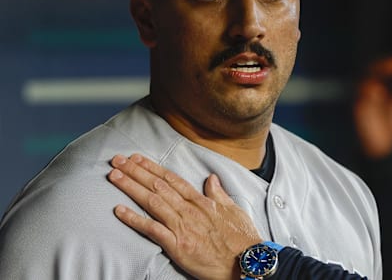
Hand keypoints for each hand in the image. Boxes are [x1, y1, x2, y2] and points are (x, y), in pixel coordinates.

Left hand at [107, 154, 262, 279]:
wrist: (247, 261)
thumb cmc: (242, 238)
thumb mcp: (234, 210)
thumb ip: (219, 193)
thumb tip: (211, 178)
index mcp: (202, 201)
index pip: (172, 179)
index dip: (153, 168)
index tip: (138, 158)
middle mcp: (189, 210)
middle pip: (158, 186)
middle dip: (136, 171)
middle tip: (118, 160)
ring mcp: (182, 226)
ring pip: (152, 202)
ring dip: (131, 187)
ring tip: (114, 176)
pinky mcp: (177, 245)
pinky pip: (151, 229)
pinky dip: (134, 219)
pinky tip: (119, 210)